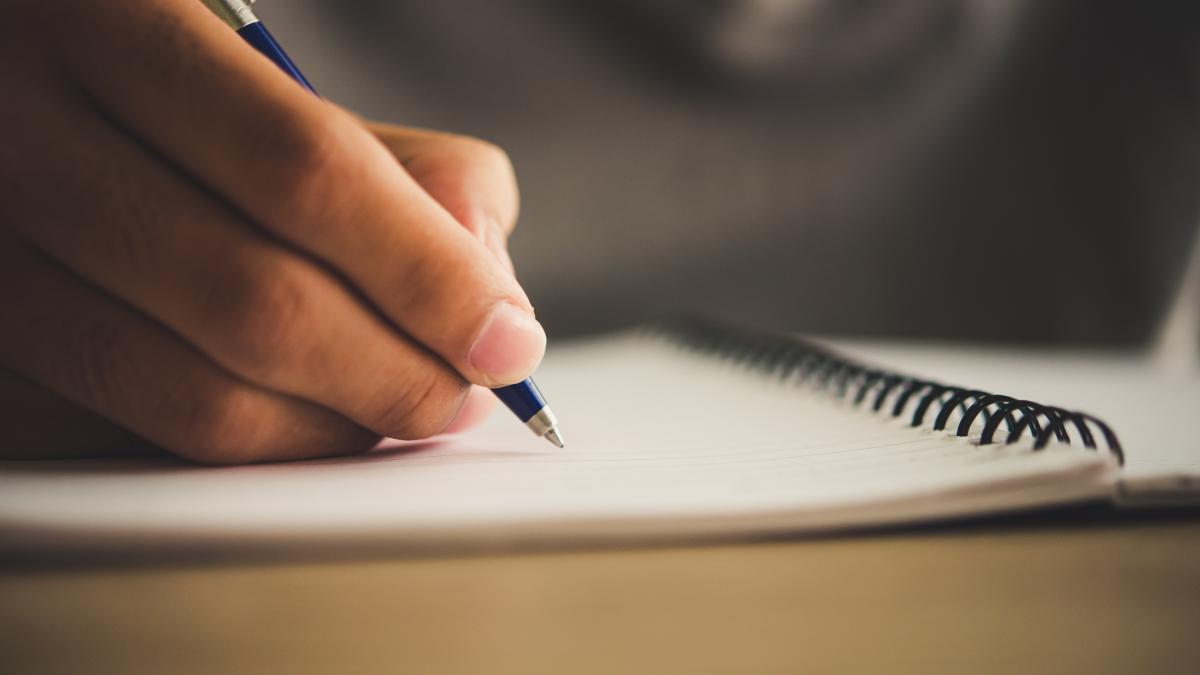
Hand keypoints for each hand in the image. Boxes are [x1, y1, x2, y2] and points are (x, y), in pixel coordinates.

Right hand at [0, 0, 542, 462]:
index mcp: (113, 21)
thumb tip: (491, 302)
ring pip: (192, 398)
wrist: (26, 105)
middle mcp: (18, 131)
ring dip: (333, 427)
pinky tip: (302, 414)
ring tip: (398, 405)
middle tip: (463, 391)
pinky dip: (255, 446)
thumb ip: (417, 174)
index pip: (305, 172)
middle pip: (254, 301)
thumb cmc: (192, 100)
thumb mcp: (301, 90)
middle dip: (396, 372)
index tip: (509, 342)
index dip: (427, 274)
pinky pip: (141, 440)